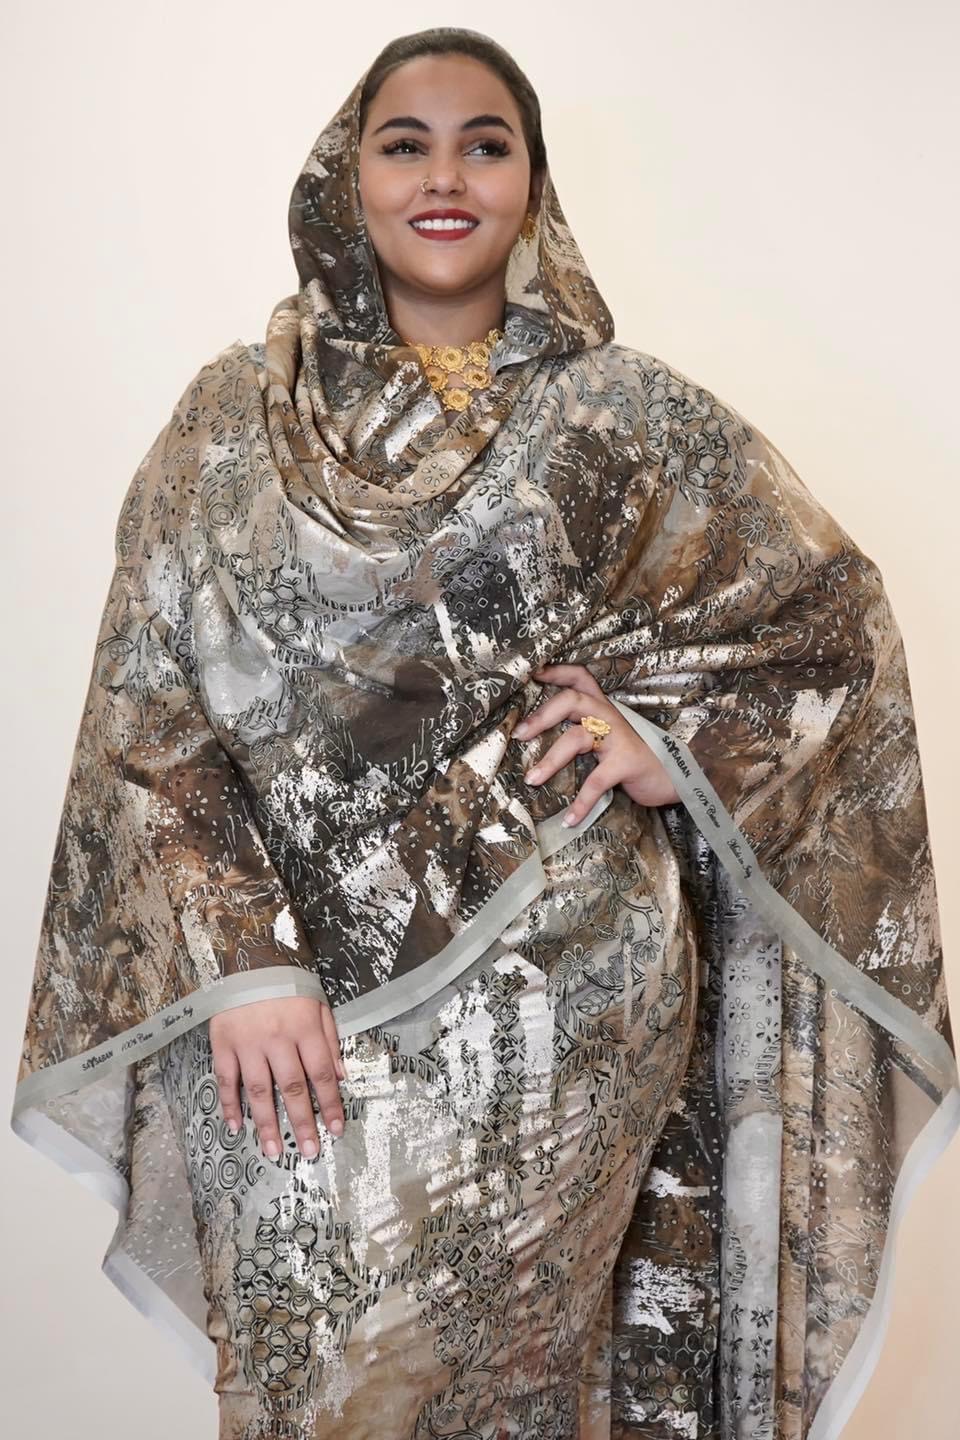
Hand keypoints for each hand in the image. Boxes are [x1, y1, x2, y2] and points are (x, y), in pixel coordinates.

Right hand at [209, 995, 346, 1159]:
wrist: (247, 958)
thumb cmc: (288, 983)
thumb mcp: (318, 1003)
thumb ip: (330, 1039)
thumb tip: (341, 1076)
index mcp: (305, 1028)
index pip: (322, 1074)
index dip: (329, 1104)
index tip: (335, 1129)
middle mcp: (277, 1039)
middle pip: (292, 1088)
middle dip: (302, 1123)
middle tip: (310, 1151)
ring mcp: (248, 1043)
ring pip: (259, 1090)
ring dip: (267, 1124)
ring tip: (274, 1151)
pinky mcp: (223, 1043)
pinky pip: (226, 1080)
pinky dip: (229, 1105)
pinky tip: (237, 1127)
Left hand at [516, 663, 679, 823]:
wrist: (675, 778)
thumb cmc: (633, 759)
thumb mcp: (608, 737)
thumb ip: (582, 730)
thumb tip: (537, 740)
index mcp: (602, 708)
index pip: (580, 678)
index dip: (557, 672)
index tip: (533, 673)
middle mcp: (609, 717)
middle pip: (572, 700)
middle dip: (542, 715)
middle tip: (519, 734)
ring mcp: (619, 738)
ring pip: (577, 738)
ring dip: (551, 760)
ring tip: (531, 780)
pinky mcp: (627, 763)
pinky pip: (597, 780)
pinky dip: (581, 802)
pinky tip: (569, 819)